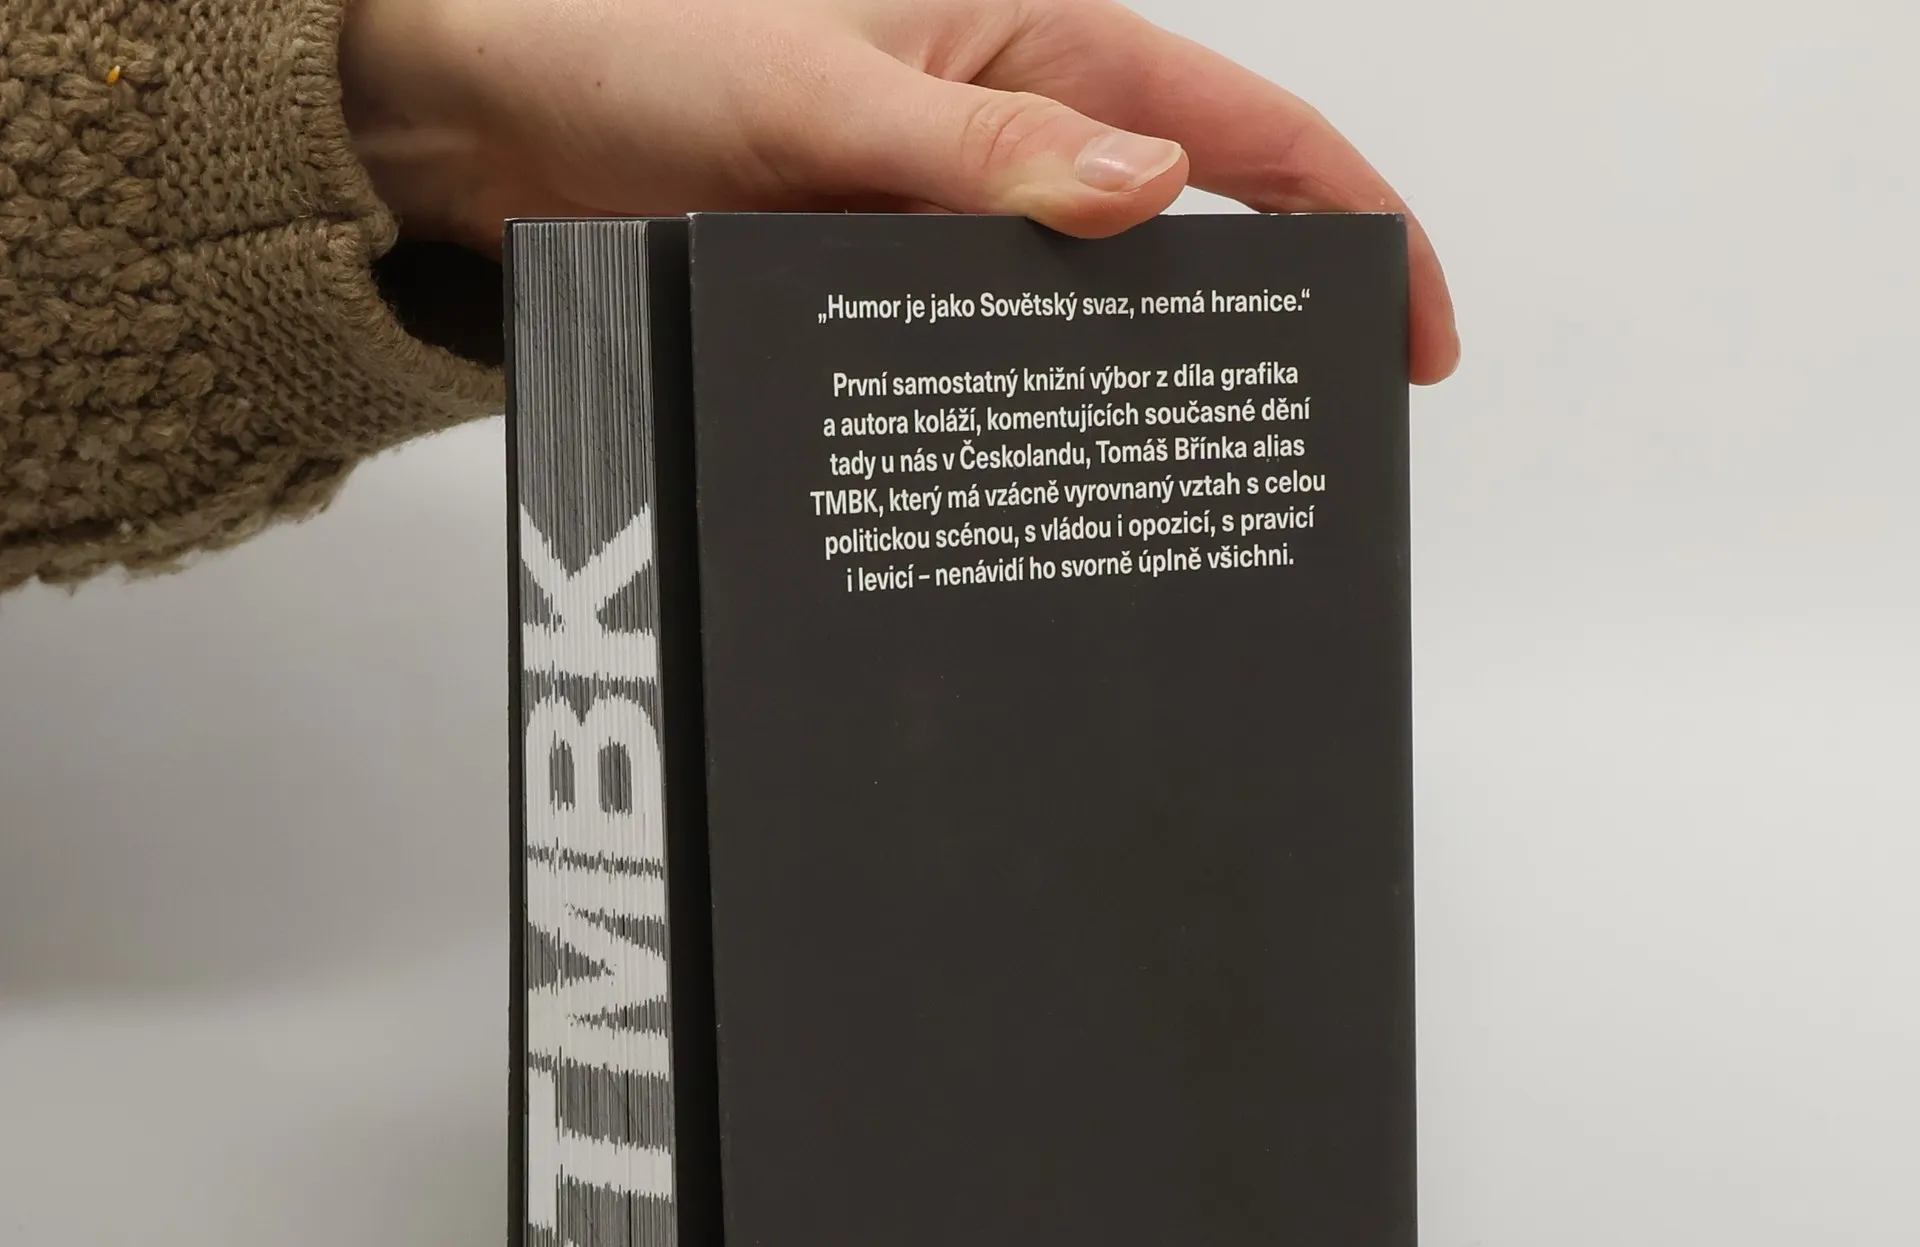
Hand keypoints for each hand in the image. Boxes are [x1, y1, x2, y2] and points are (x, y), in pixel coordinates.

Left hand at [340, 0, 1458, 382]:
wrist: (480, 117)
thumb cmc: (626, 38)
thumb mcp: (813, 82)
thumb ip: (973, 149)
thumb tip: (1137, 198)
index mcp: (1029, 44)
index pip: (1241, 131)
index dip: (1353, 220)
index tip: (1416, 330)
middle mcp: (1005, 142)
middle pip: (1185, 241)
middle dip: (1253, 333)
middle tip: (1295, 452)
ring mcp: (945, 232)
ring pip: (1081, 319)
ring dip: (1124, 392)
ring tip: (1168, 494)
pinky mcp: (879, 299)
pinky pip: (979, 361)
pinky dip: (1014, 414)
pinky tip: (1029, 478)